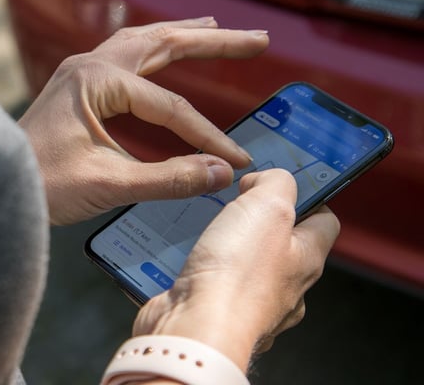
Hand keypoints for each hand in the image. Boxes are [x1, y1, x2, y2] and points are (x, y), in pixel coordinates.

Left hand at [17, 17, 268, 224]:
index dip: (207, 135)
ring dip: (181, 34)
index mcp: (97, 81)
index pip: (170, 106)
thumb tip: (222, 174)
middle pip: (163, 43)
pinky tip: (164, 49)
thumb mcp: (109, 185)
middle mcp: (89, 65)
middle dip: (213, 42)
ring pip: (142, 41)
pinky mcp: (75, 84)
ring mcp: (79, 71)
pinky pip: (123, 54)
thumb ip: (169, 179)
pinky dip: (153, 47)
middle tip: (259, 39)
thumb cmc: (42, 185)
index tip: (237, 161)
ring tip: (216, 27)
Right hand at [133, 169, 340, 369]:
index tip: (281, 183)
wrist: (195, 327)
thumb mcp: (267, 205)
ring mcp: (251, 305)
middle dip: (256, 221)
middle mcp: (286, 287)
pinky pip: (210, 283)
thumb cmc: (235, 275)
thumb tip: (266, 180)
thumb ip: (275, 182)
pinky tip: (183, 256)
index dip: (307, 196)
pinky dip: (198, 269)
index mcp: (307, 259)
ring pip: (244, 265)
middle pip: (281, 244)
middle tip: (233, 203)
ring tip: (202, 228)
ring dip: (223, 246)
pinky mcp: (215, 313)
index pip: (324, 220)